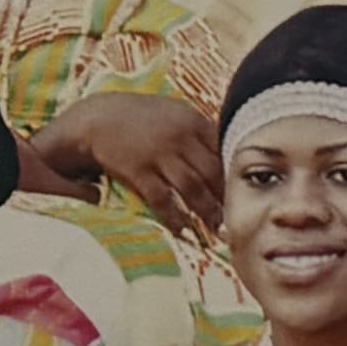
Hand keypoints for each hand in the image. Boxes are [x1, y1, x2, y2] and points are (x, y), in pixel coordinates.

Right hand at [40, 87, 222, 244]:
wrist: (98, 117)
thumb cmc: (142, 118)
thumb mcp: (175, 114)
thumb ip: (201, 133)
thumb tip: (230, 156)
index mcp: (192, 121)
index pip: (224, 149)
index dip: (237, 174)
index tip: (248, 193)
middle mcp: (179, 137)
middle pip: (212, 172)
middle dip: (227, 197)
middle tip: (238, 217)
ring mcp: (158, 154)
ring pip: (192, 188)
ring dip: (207, 211)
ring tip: (218, 230)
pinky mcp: (138, 170)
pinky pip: (162, 199)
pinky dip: (175, 217)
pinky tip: (184, 230)